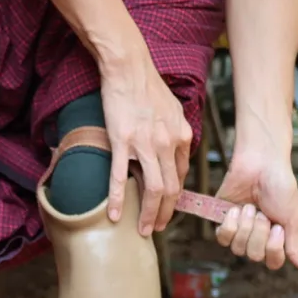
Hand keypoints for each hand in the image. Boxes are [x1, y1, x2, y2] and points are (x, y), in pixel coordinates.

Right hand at [98, 51, 192, 235]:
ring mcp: (145, 144)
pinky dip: (118, 199)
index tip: (168, 209)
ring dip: (149, 214)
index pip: (182, 176)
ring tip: (143, 229)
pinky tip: (115, 215)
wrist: (129, 67)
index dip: (176, 198)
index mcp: (181, 136)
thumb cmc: (147, 86)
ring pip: (153, 189)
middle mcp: (167, 143)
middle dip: (165, 214)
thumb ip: (176, 132)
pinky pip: (120, 177)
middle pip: (172, 189)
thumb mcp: (173, 110)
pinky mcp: (122, 141)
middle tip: (156, 228)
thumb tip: (175, 149)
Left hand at [213, 144, 297, 273]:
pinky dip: (230, 223)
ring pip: (238, 248)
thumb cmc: (280, 187)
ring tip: (251, 207)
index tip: (278, 228)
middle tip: (264, 212)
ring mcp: (240, 230)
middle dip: (259, 232)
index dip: (274, 249)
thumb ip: (296, 246)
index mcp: (277, 238)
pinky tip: (235, 209)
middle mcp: (259, 238)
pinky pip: (222, 237)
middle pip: (254, 256)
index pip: (273, 262)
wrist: (260, 163)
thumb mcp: (293, 218)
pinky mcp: (223, 221)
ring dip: (246, 225)